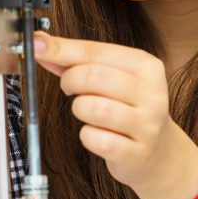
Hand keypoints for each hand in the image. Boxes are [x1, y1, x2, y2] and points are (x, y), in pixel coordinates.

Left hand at [32, 32, 197, 198]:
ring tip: (86, 111)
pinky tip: (95, 134)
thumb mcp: (110, 78)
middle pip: (95, 76)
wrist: (160, 151)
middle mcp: (151, 93)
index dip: (61, 49)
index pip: (95, 51)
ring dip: (79, 109)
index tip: (37, 47)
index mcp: (145, 66)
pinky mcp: (137, 153)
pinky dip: (87, 136)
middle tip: (69, 88)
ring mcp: (147, 125)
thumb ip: (75, 61)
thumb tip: (40, 45)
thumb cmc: (127, 108)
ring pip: (95, 108)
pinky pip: (96, 140)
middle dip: (70, 80)